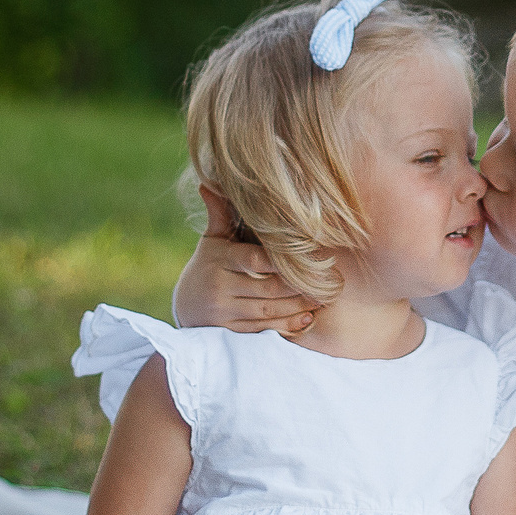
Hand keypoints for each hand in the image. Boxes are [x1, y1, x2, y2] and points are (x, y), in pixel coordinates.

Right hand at [172, 185, 315, 334]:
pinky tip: (307, 318)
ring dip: (300, 306)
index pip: (253, 259)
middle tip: (329, 282)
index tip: (309, 258)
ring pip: (269, 310)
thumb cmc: (207, 266)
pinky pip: (264, 329)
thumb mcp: (211, 241)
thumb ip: (219, 215)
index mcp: (219, 260)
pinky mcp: (230, 332)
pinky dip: (288, 325)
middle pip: (268, 288)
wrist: (186, 307)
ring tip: (323, 299)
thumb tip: (208, 182)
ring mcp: (224, 312)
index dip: (281, 261)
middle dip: (300, 287)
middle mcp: (219, 287)